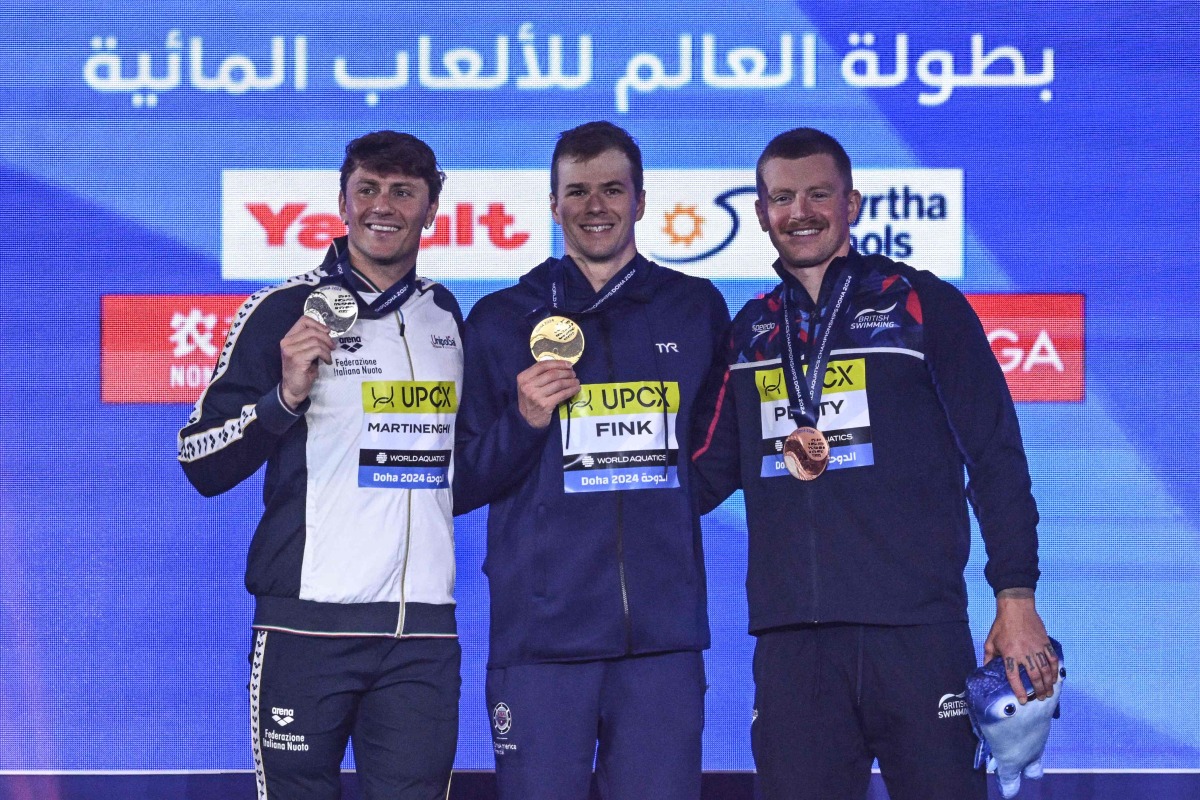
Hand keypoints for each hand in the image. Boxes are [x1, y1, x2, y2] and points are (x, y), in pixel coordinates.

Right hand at [280, 315, 335, 409]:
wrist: (294, 389)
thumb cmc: (302, 370)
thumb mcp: (307, 351)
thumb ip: (312, 340)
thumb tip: (327, 331)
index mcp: (289, 338)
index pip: (303, 321)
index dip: (318, 324)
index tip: (327, 332)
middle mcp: (286, 342)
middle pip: (312, 331)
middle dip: (326, 338)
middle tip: (332, 347)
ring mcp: (290, 350)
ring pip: (316, 341)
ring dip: (327, 348)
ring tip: (329, 356)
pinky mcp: (296, 359)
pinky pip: (317, 350)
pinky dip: (326, 355)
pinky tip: (327, 361)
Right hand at [517, 360, 579, 428]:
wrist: (527, 420)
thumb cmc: (530, 400)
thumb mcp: (529, 385)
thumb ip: (539, 375)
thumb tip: (561, 366)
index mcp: (523, 377)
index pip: (542, 365)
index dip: (558, 363)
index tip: (568, 364)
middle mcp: (528, 385)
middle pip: (552, 374)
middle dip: (566, 372)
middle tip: (573, 374)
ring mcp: (536, 396)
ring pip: (559, 383)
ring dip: (570, 381)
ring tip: (576, 381)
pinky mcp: (545, 405)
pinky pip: (562, 394)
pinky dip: (571, 390)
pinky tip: (576, 389)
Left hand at [984, 588, 1059, 703]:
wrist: (1016, 608)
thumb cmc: (1001, 625)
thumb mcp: (990, 641)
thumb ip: (988, 657)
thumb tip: (986, 670)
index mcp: (1009, 654)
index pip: (1014, 677)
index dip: (1019, 690)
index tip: (1023, 700)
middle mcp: (1024, 654)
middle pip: (1034, 677)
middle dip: (1038, 691)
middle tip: (1040, 699)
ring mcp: (1037, 649)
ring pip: (1045, 671)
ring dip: (1048, 684)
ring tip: (1049, 693)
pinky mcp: (1045, 643)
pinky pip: (1052, 660)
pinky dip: (1055, 670)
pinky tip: (1055, 678)